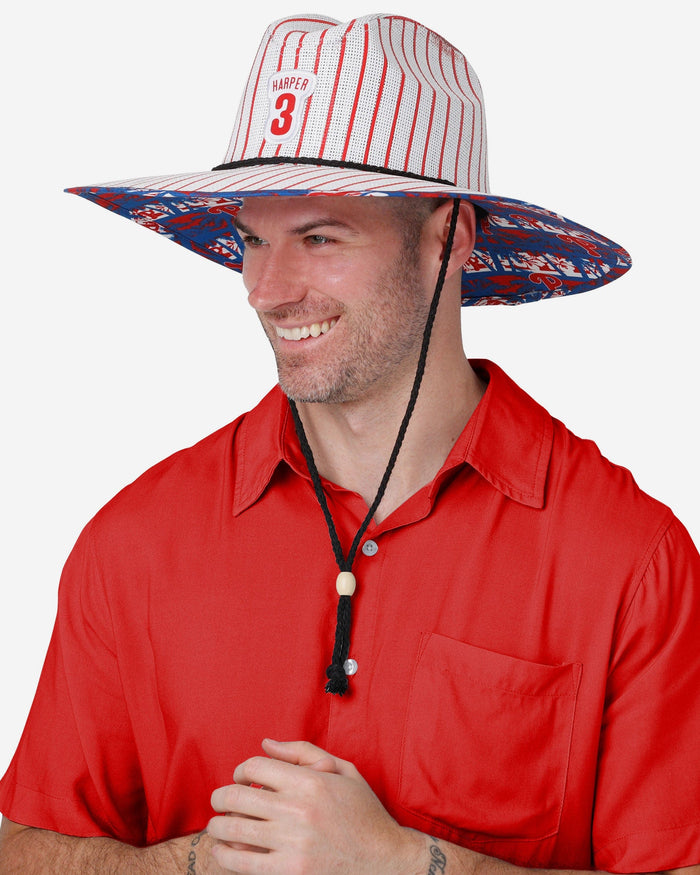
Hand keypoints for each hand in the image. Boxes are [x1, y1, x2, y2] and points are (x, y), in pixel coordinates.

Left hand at [208, 739, 424, 873]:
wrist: (386, 862)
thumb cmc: (364, 814)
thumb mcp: (344, 771)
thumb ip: (304, 753)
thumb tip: (266, 744)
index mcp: (311, 781)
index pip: (256, 766)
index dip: (240, 769)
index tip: (240, 778)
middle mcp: (299, 810)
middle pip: (237, 796)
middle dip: (220, 797)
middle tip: (218, 801)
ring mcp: (294, 844)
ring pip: (234, 829)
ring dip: (218, 826)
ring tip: (217, 826)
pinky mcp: (290, 873)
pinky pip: (243, 863)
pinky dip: (225, 856)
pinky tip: (224, 851)